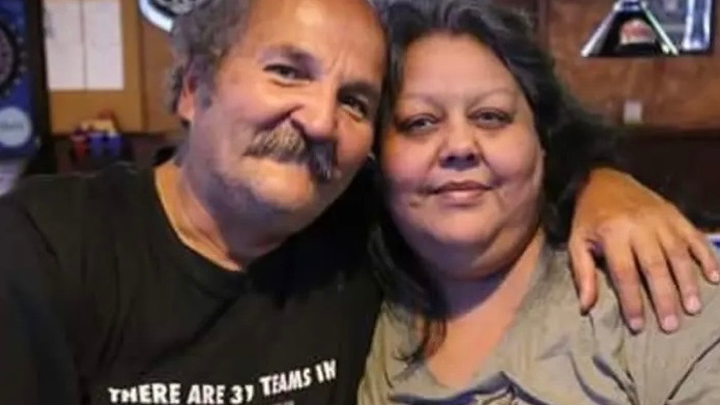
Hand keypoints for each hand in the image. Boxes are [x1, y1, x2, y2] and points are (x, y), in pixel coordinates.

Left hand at [569, 168, 719, 332]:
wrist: (604, 179)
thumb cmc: (589, 217)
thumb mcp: (577, 242)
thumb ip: (582, 274)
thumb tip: (586, 307)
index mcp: (612, 234)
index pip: (625, 273)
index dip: (632, 301)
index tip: (638, 326)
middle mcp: (639, 227)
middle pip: (655, 267)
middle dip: (664, 298)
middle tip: (671, 325)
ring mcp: (661, 220)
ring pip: (678, 254)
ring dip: (688, 282)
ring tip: (693, 308)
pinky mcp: (675, 214)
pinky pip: (695, 236)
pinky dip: (707, 256)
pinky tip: (715, 277)